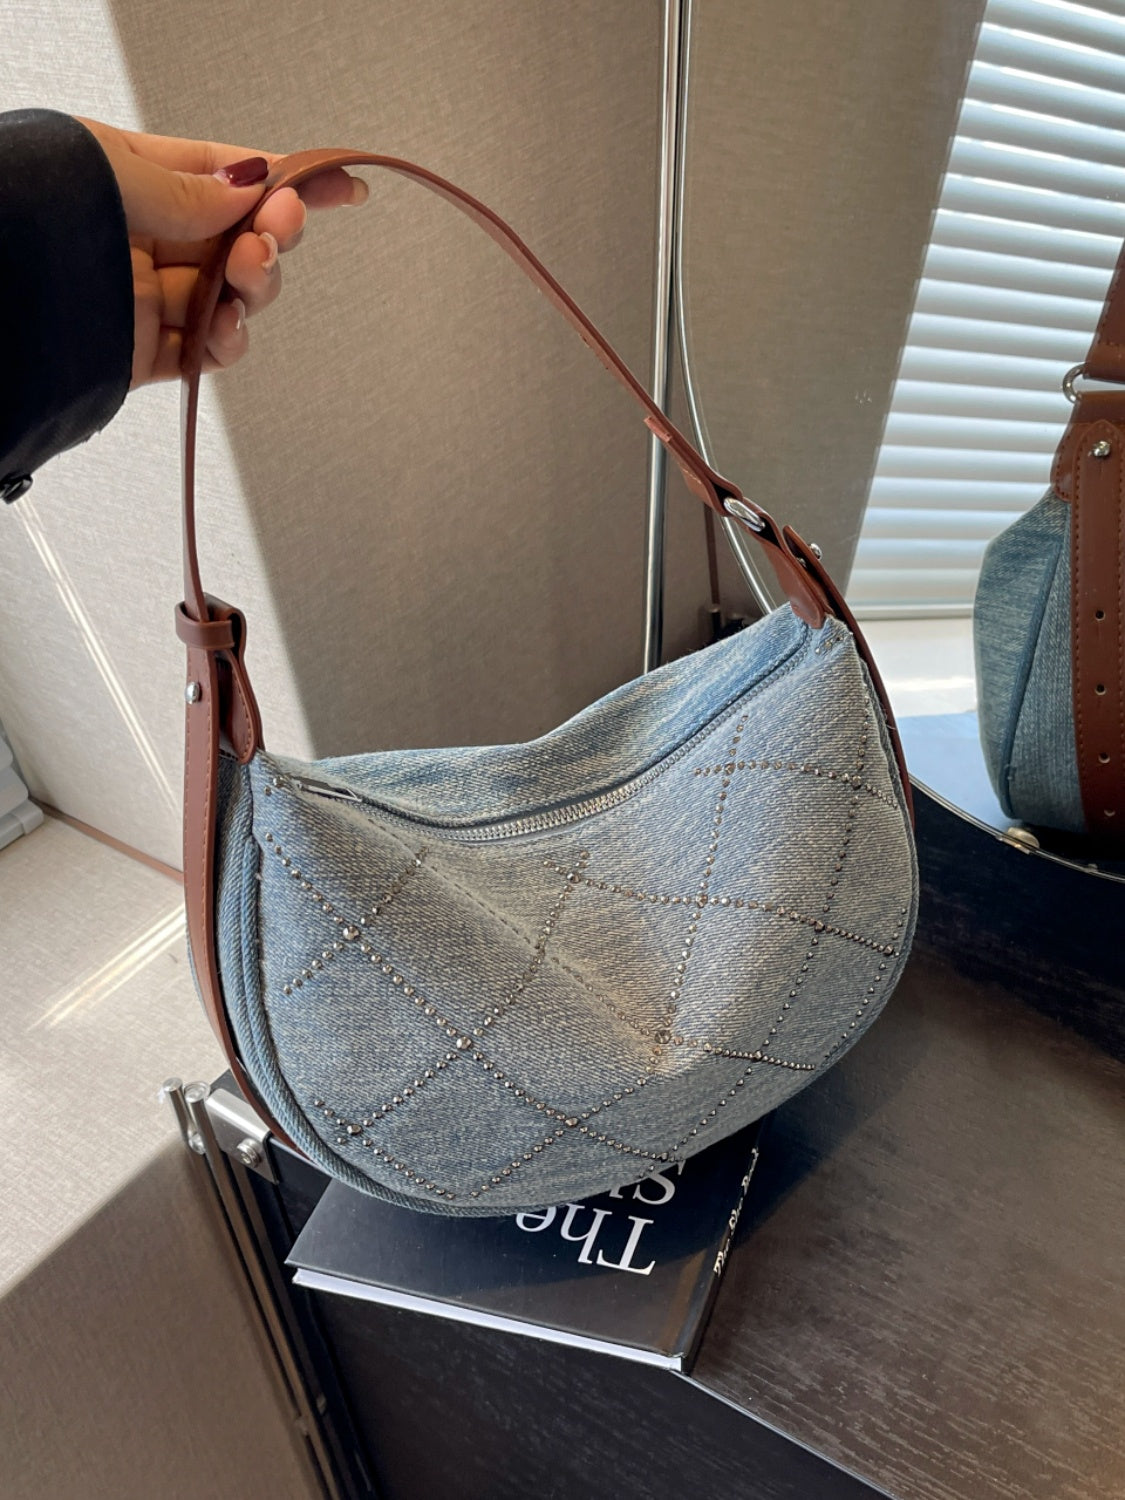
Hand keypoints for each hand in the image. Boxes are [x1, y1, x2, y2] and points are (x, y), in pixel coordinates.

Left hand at [76, 119, 367, 385]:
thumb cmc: (20, 217)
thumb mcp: (109, 177)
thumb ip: (187, 190)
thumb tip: (247, 185)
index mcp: (129, 176)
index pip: (227, 174)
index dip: (289, 181)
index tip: (343, 187)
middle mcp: (140, 235)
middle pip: (238, 239)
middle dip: (269, 239)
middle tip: (271, 237)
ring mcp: (142, 296)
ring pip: (230, 297)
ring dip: (251, 293)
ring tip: (239, 286)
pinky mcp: (140, 353)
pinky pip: (203, 353)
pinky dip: (224, 345)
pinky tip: (222, 333)